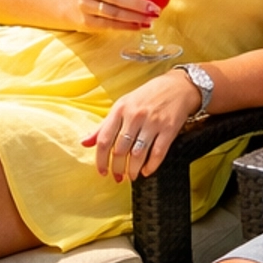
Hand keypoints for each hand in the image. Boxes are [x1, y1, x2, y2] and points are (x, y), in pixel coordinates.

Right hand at [71, 0, 160, 33]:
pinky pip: (109, 26)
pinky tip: (140, 26)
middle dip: (136, 4)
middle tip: (155, 8)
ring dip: (134, 17)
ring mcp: (85, 6)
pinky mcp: (87, 22)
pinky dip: (127, 26)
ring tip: (152, 19)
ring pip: (113, 13)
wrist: (67, 1)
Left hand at [84, 71, 200, 182]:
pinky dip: (151, 166)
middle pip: (120, 150)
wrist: (178, 86)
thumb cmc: (147, 96)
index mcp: (120, 109)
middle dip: (117, 168)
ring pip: (137, 154)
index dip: (100, 160)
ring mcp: (153, 123)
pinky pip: (158, 153)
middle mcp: (135, 116)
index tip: (102, 171)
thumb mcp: (123, 105)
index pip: (104, 139)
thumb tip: (84, 143)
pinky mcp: (169, 129)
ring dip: (132, 170)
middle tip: (118, 177)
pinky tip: (146, 171)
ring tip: (131, 176)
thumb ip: (104, 125)